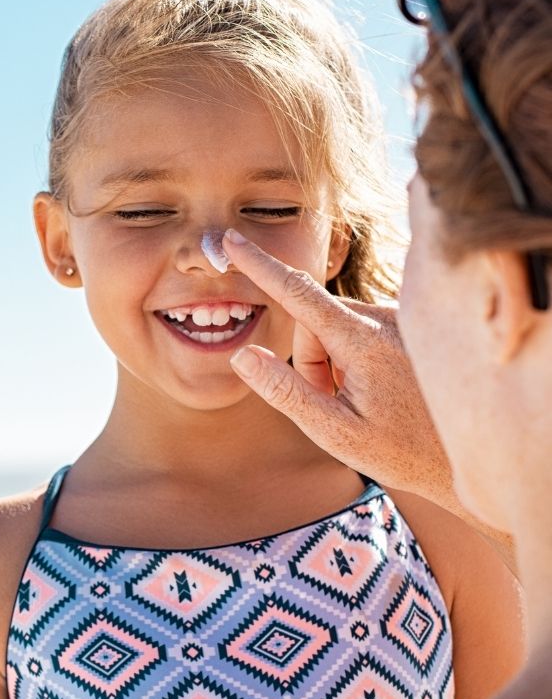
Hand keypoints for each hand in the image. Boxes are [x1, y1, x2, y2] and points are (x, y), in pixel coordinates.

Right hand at [221, 229, 451, 506]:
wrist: (466, 458)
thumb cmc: (401, 452)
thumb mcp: (333, 433)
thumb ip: (285, 391)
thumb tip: (243, 355)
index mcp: (365, 342)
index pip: (298, 294)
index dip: (259, 266)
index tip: (233, 240)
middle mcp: (386, 319)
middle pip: (314, 323)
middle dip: (310, 360)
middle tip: (334, 406)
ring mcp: (401, 321)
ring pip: (334, 327)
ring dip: (333, 362)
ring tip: (361, 402)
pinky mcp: (409, 326)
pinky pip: (359, 330)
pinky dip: (354, 357)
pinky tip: (379, 390)